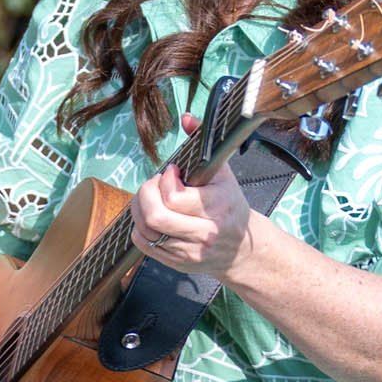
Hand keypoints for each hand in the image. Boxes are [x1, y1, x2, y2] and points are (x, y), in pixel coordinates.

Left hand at [129, 112, 258, 283]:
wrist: (241, 248)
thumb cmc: (230, 206)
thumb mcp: (223, 173)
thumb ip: (204, 143)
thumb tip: (187, 118)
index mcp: (218, 207)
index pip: (174, 196)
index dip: (165, 180)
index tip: (172, 173)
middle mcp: (204, 233)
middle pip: (155, 216)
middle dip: (145, 195)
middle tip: (154, 186)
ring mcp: (189, 252)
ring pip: (146, 230)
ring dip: (140, 209)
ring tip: (150, 199)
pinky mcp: (177, 263)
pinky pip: (143, 244)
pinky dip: (140, 227)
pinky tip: (151, 217)